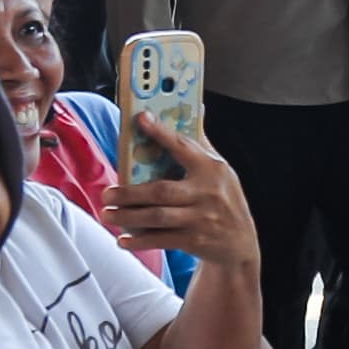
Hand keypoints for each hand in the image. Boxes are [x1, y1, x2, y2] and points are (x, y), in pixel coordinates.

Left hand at [103, 113, 257, 266]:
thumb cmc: (225, 199)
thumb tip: (196, 105)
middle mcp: (206, 193)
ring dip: (128, 216)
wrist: (241, 243)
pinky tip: (124, 239)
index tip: (140, 118)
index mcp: (211, 168)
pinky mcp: (195, 240)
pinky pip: (162, 239)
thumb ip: (201, 142)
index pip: (183, 146)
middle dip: (130, 193)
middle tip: (107, 193)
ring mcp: (201, 218)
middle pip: (161, 190)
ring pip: (157, 216)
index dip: (160, 132)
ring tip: (107, 213)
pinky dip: (140, 240)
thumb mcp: (220, 169)